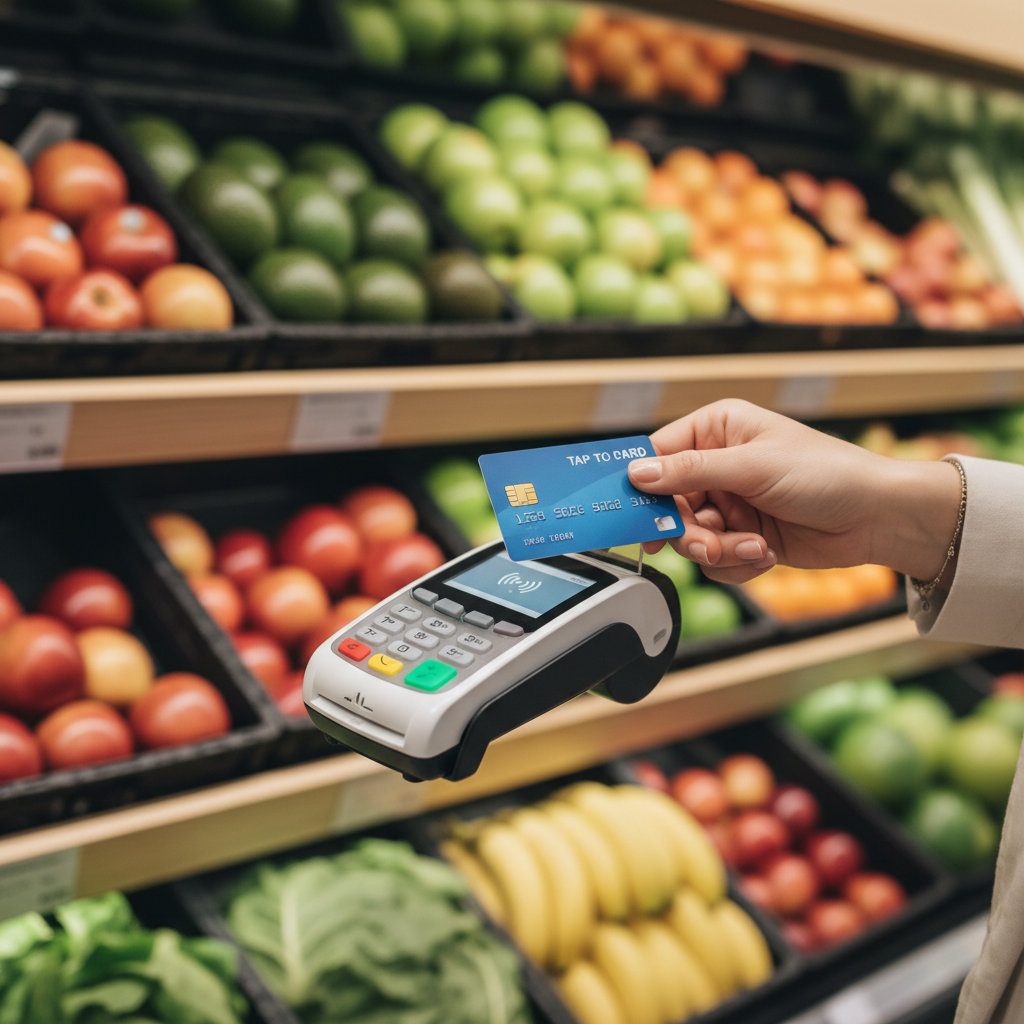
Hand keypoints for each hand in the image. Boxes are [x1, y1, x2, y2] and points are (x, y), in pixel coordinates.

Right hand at [628, 399, 962, 584]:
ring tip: (753, 546)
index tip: (631, 513)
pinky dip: (737, 561)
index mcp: (717, 430)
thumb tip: (638, 473)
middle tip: (706, 542)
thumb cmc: (828, 473)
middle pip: (667, 505)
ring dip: (718, 549)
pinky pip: (714, 558)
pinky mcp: (742, 535)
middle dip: (688, 530)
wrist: (877, 517)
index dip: (642, 486)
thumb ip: (690, 470)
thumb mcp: (753, 466)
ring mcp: (730, 502)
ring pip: (690, 537)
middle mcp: (718, 464)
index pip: (658, 454)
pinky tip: (765, 552)